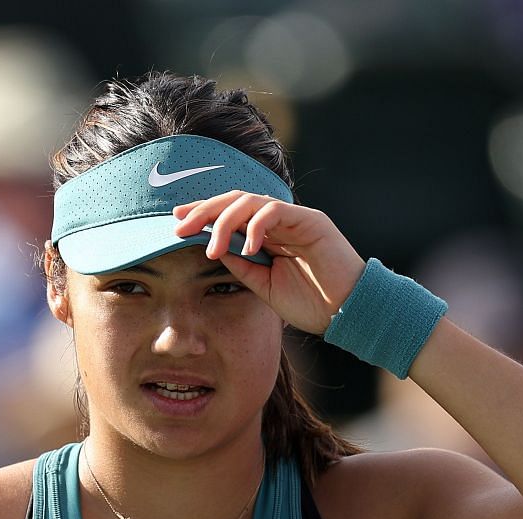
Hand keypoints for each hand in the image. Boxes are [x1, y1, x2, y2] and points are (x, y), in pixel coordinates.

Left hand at [170, 192, 366, 334]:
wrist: (346, 314)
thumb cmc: (310, 303)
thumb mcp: (264, 285)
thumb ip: (241, 265)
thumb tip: (213, 248)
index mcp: (267, 235)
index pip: (229, 214)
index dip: (203, 215)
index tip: (176, 224)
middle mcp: (278, 222)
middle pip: (234, 201)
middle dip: (204, 211)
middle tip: (179, 226)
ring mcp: (294, 218)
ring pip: (250, 201)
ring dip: (224, 222)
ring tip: (211, 247)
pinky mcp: (310, 221)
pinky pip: (275, 211)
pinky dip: (256, 225)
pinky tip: (247, 246)